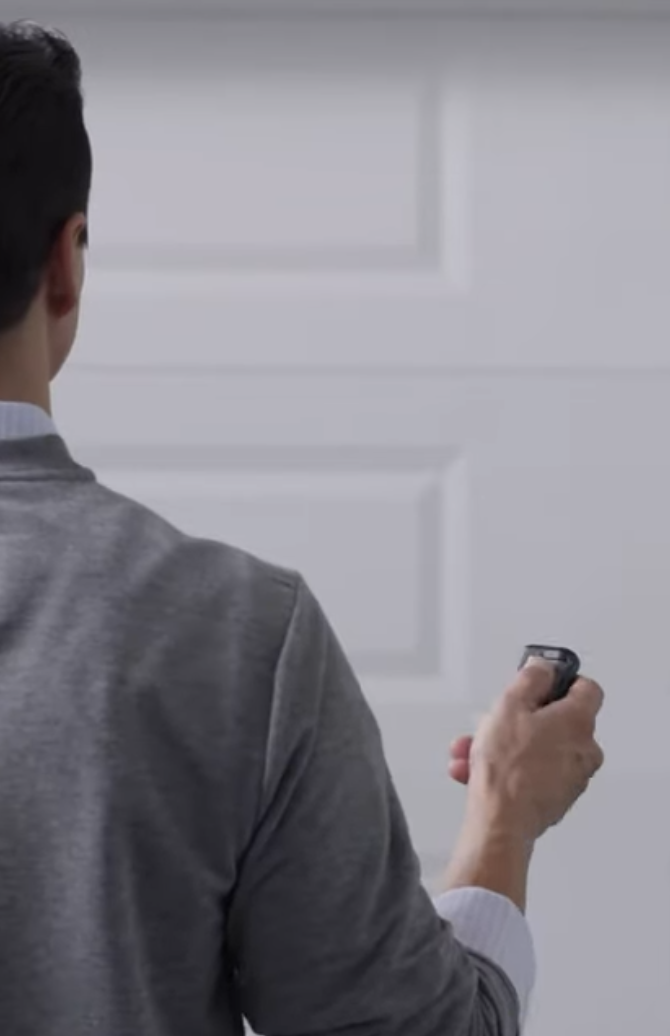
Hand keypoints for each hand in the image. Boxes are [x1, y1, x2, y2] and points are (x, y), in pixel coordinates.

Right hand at [451, 661, 604, 842]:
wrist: (501, 821)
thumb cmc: (508, 767)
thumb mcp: (510, 705)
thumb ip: (530, 679)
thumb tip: (543, 667)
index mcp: (579, 721)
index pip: (587, 688)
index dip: (561, 680)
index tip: (538, 680)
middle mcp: (584, 749)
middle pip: (555, 719)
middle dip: (518, 718)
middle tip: (495, 719)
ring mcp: (572, 777)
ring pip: (537, 747)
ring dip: (504, 744)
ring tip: (473, 750)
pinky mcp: (556, 798)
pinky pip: (531, 772)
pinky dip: (508, 767)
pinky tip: (475, 769)